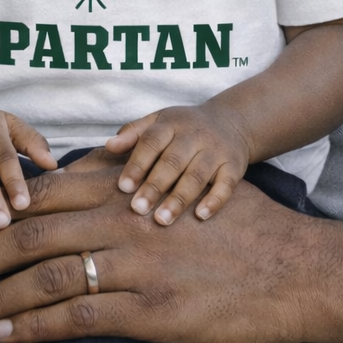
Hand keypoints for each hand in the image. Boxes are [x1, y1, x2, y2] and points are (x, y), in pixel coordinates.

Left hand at [0, 171, 322, 342]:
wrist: (296, 269)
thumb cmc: (242, 228)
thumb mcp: (183, 186)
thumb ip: (132, 181)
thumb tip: (91, 170)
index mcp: (126, 188)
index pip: (41, 195)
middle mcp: (122, 218)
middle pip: (28, 234)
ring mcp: (135, 265)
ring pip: (44, 277)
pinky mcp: (150, 311)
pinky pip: (76, 318)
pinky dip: (33, 328)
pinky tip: (5, 338)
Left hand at [105, 102, 249, 222]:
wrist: (231, 121)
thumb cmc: (183, 128)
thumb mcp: (158, 122)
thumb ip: (133, 134)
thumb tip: (108, 146)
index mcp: (171, 124)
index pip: (151, 142)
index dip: (137, 164)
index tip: (123, 187)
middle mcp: (194, 135)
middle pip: (173, 161)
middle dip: (154, 186)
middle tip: (137, 209)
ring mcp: (216, 150)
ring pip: (196, 176)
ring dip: (179, 199)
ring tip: (162, 220)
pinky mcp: (234, 166)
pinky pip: (226, 185)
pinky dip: (214, 201)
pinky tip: (200, 216)